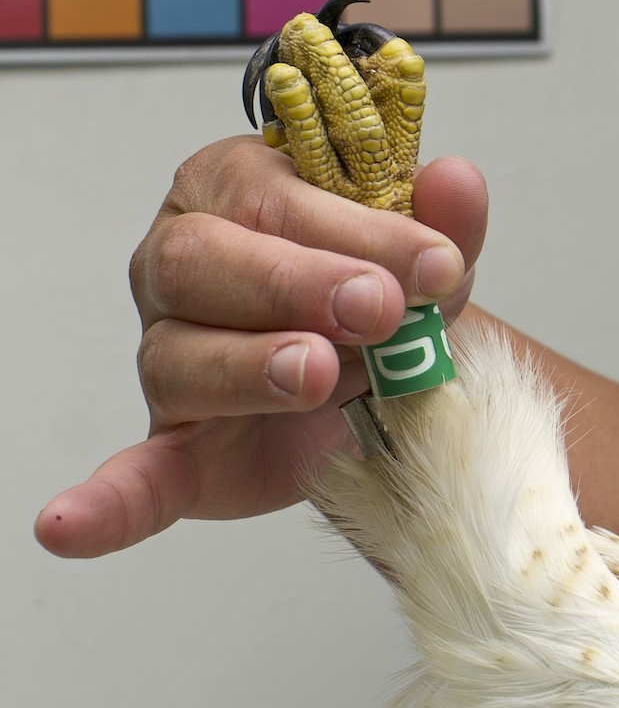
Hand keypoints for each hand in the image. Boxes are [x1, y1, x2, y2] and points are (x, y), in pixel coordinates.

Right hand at [35, 134, 487, 557]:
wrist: (377, 392)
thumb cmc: (381, 311)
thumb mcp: (423, 265)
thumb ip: (440, 225)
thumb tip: (458, 182)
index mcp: (239, 198)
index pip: (278, 199)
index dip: (360, 232)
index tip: (435, 267)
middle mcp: (186, 269)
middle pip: (205, 262)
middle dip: (297, 285)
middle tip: (378, 311)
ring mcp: (173, 359)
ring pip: (181, 358)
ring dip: (253, 368)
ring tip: (317, 375)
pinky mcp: (182, 449)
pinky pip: (134, 477)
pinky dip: (106, 504)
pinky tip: (70, 526)